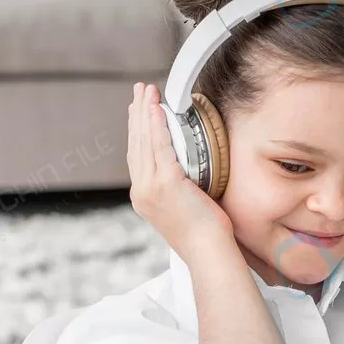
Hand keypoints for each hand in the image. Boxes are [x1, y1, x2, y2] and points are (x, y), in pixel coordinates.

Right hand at [127, 82, 235, 262]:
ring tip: (147, 91)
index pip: (137, 155)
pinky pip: (160, 147)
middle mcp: (142, 190)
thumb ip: (177, 188)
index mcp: (144, 196)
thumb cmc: (204, 235)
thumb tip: (186, 172)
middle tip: (139, 91)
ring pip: (145, 141)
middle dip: (138, 113)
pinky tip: (158, 109)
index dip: (137, 129)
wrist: (207, 251)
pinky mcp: (166, 183)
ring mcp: (151, 187)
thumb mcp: (183, 208)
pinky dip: (158, 125)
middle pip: (136, 143)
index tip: (139, 110)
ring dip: (146, 112)